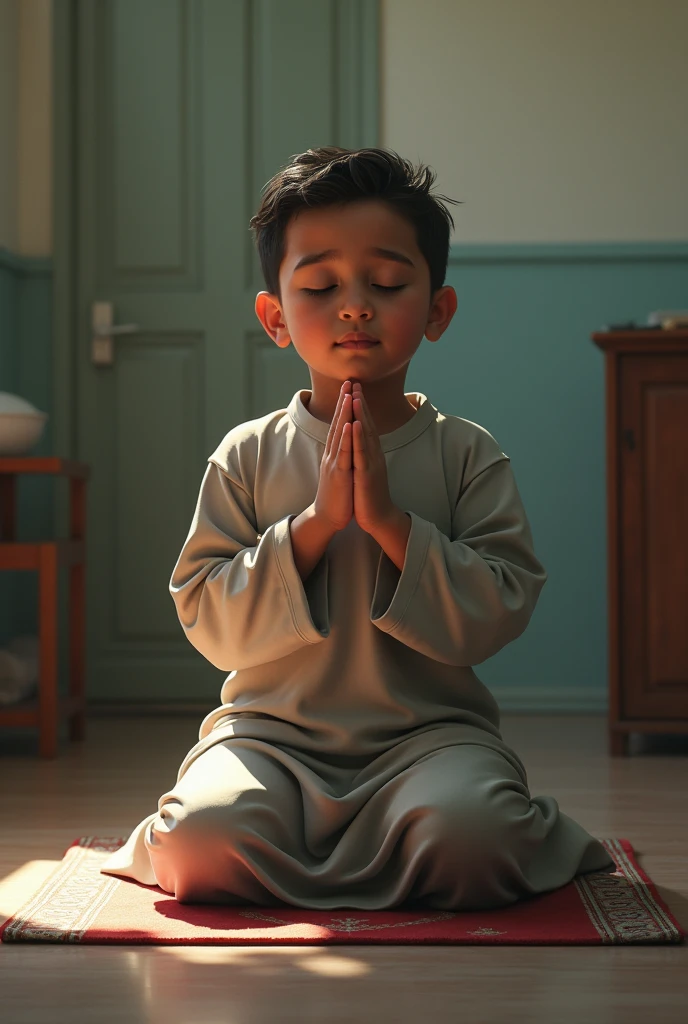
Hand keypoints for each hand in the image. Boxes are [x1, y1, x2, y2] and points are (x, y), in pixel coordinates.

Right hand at [312, 380, 354, 532]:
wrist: (327, 517)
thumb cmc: (337, 494)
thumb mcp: (340, 469)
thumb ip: (342, 454)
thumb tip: (345, 442)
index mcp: (334, 452)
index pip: (339, 423)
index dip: (344, 405)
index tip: (350, 387)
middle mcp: (332, 453)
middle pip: (337, 422)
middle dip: (344, 401)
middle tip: (348, 380)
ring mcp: (334, 462)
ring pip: (339, 433)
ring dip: (344, 413)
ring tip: (349, 394)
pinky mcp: (338, 474)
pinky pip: (343, 453)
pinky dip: (346, 437)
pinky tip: (349, 424)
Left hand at [351, 383, 396, 533]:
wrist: (378, 517)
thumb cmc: (369, 494)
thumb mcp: (365, 469)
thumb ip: (364, 453)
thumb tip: (361, 441)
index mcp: (370, 453)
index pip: (365, 424)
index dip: (360, 406)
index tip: (354, 388)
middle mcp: (373, 454)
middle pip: (367, 423)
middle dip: (360, 402)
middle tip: (355, 381)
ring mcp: (371, 463)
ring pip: (365, 435)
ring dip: (361, 414)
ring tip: (356, 395)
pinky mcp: (367, 475)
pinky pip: (361, 453)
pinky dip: (358, 438)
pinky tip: (356, 424)